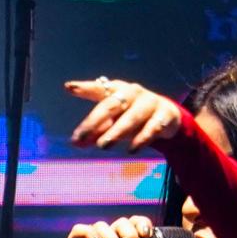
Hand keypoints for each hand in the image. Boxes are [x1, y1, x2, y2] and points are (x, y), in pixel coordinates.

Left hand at [64, 77, 181, 150]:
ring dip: (116, 131)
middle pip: (112, 105)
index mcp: (117, 90)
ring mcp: (149, 103)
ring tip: (103, 146)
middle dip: (95, 120)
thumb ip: (95, 131)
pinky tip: (132, 149)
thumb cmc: (132, 116)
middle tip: (81, 136)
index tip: (69, 87)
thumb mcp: (114, 122)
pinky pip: (152, 128)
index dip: (85, 88)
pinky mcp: (164, 116)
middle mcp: (132, 93)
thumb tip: (75, 143)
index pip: (99, 88)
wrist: (167, 117)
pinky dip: (141, 138)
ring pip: (131, 117)